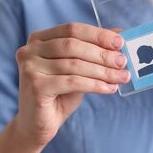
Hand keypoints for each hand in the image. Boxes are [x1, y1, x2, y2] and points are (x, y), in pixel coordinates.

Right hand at [12, 23, 129, 149]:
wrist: (38, 123)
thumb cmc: (60, 93)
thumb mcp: (78, 68)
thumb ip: (94, 50)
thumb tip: (120, 33)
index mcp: (39, 39)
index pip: (72, 29)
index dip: (98, 35)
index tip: (120, 43)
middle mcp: (29, 50)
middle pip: (73, 46)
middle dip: (102, 54)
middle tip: (123, 62)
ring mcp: (30, 67)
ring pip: (74, 64)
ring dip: (103, 71)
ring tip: (122, 77)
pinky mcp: (36, 86)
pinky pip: (72, 82)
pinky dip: (95, 85)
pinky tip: (110, 89)